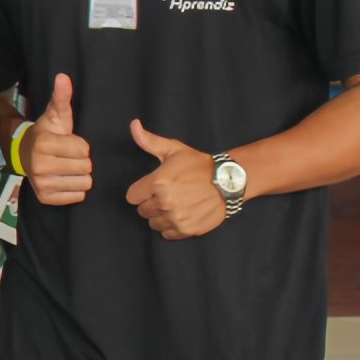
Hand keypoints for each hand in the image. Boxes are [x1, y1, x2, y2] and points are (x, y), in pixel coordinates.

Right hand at [22, 73, 90, 205]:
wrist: (24, 154)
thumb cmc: (46, 133)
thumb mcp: (55, 115)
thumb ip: (62, 97)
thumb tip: (63, 77)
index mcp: (44, 144)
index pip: (84, 149)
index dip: (80, 145)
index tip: (69, 143)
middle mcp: (40, 166)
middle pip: (86, 167)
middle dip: (82, 161)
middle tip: (69, 156)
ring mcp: (42, 184)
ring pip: (84, 183)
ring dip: (80, 176)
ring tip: (68, 168)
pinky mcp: (45, 198)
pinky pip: (77, 197)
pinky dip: (74, 189)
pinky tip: (64, 179)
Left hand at [125, 121, 225, 238]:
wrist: (228, 180)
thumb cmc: (199, 164)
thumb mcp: (173, 149)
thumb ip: (149, 141)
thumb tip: (133, 125)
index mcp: (157, 183)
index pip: (131, 196)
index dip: (141, 190)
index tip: (152, 187)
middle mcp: (164, 203)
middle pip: (142, 210)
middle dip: (151, 202)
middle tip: (167, 193)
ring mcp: (176, 218)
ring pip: (153, 223)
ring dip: (161, 215)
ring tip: (176, 203)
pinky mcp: (187, 230)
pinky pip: (167, 234)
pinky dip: (172, 226)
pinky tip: (182, 213)